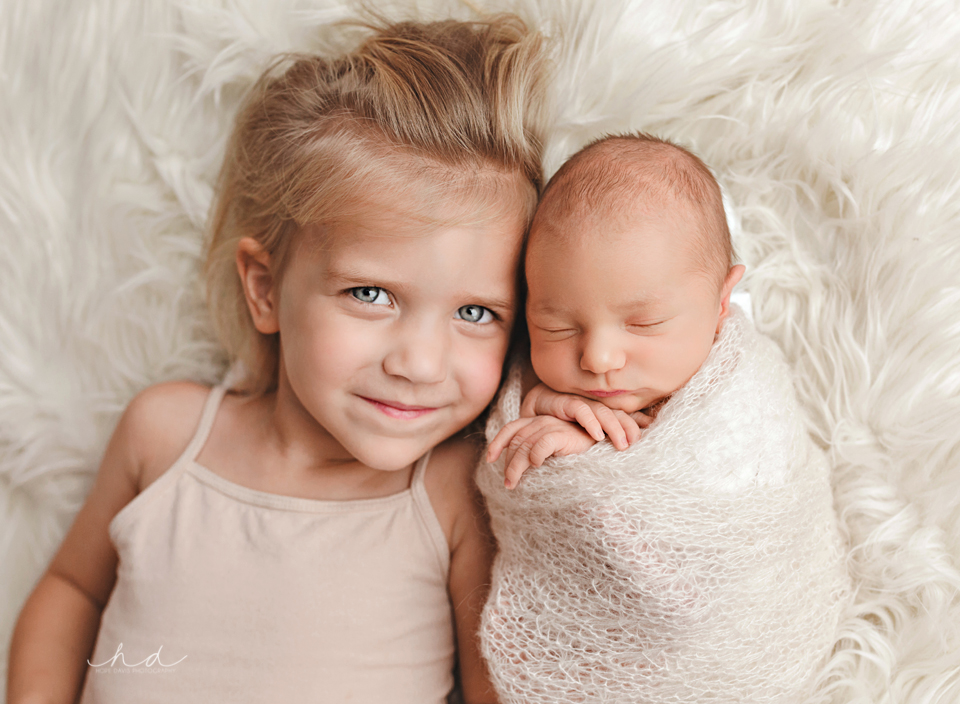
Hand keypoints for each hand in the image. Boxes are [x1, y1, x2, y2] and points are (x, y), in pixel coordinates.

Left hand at [486, 415, 597, 488]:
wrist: (604, 448)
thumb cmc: (578, 454)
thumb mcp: (552, 453)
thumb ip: (536, 453)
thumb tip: (518, 471)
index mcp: (537, 422)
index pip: (511, 429)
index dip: (498, 442)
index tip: (490, 459)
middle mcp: (542, 422)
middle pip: (516, 441)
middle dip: (508, 463)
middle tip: (508, 483)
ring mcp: (552, 426)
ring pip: (525, 446)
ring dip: (516, 467)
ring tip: (513, 483)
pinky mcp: (563, 435)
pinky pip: (542, 445)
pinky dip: (535, 457)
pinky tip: (536, 467)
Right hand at [520, 384, 648, 449]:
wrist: (536, 407)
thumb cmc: (564, 423)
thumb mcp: (587, 432)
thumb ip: (604, 436)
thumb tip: (628, 446)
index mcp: (602, 410)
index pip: (624, 415)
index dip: (637, 425)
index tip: (648, 438)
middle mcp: (594, 404)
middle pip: (618, 413)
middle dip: (630, 427)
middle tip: (637, 444)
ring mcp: (581, 402)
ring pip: (603, 412)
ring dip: (615, 428)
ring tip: (623, 445)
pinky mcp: (565, 402)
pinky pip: (580, 410)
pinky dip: (590, 422)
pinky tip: (597, 436)